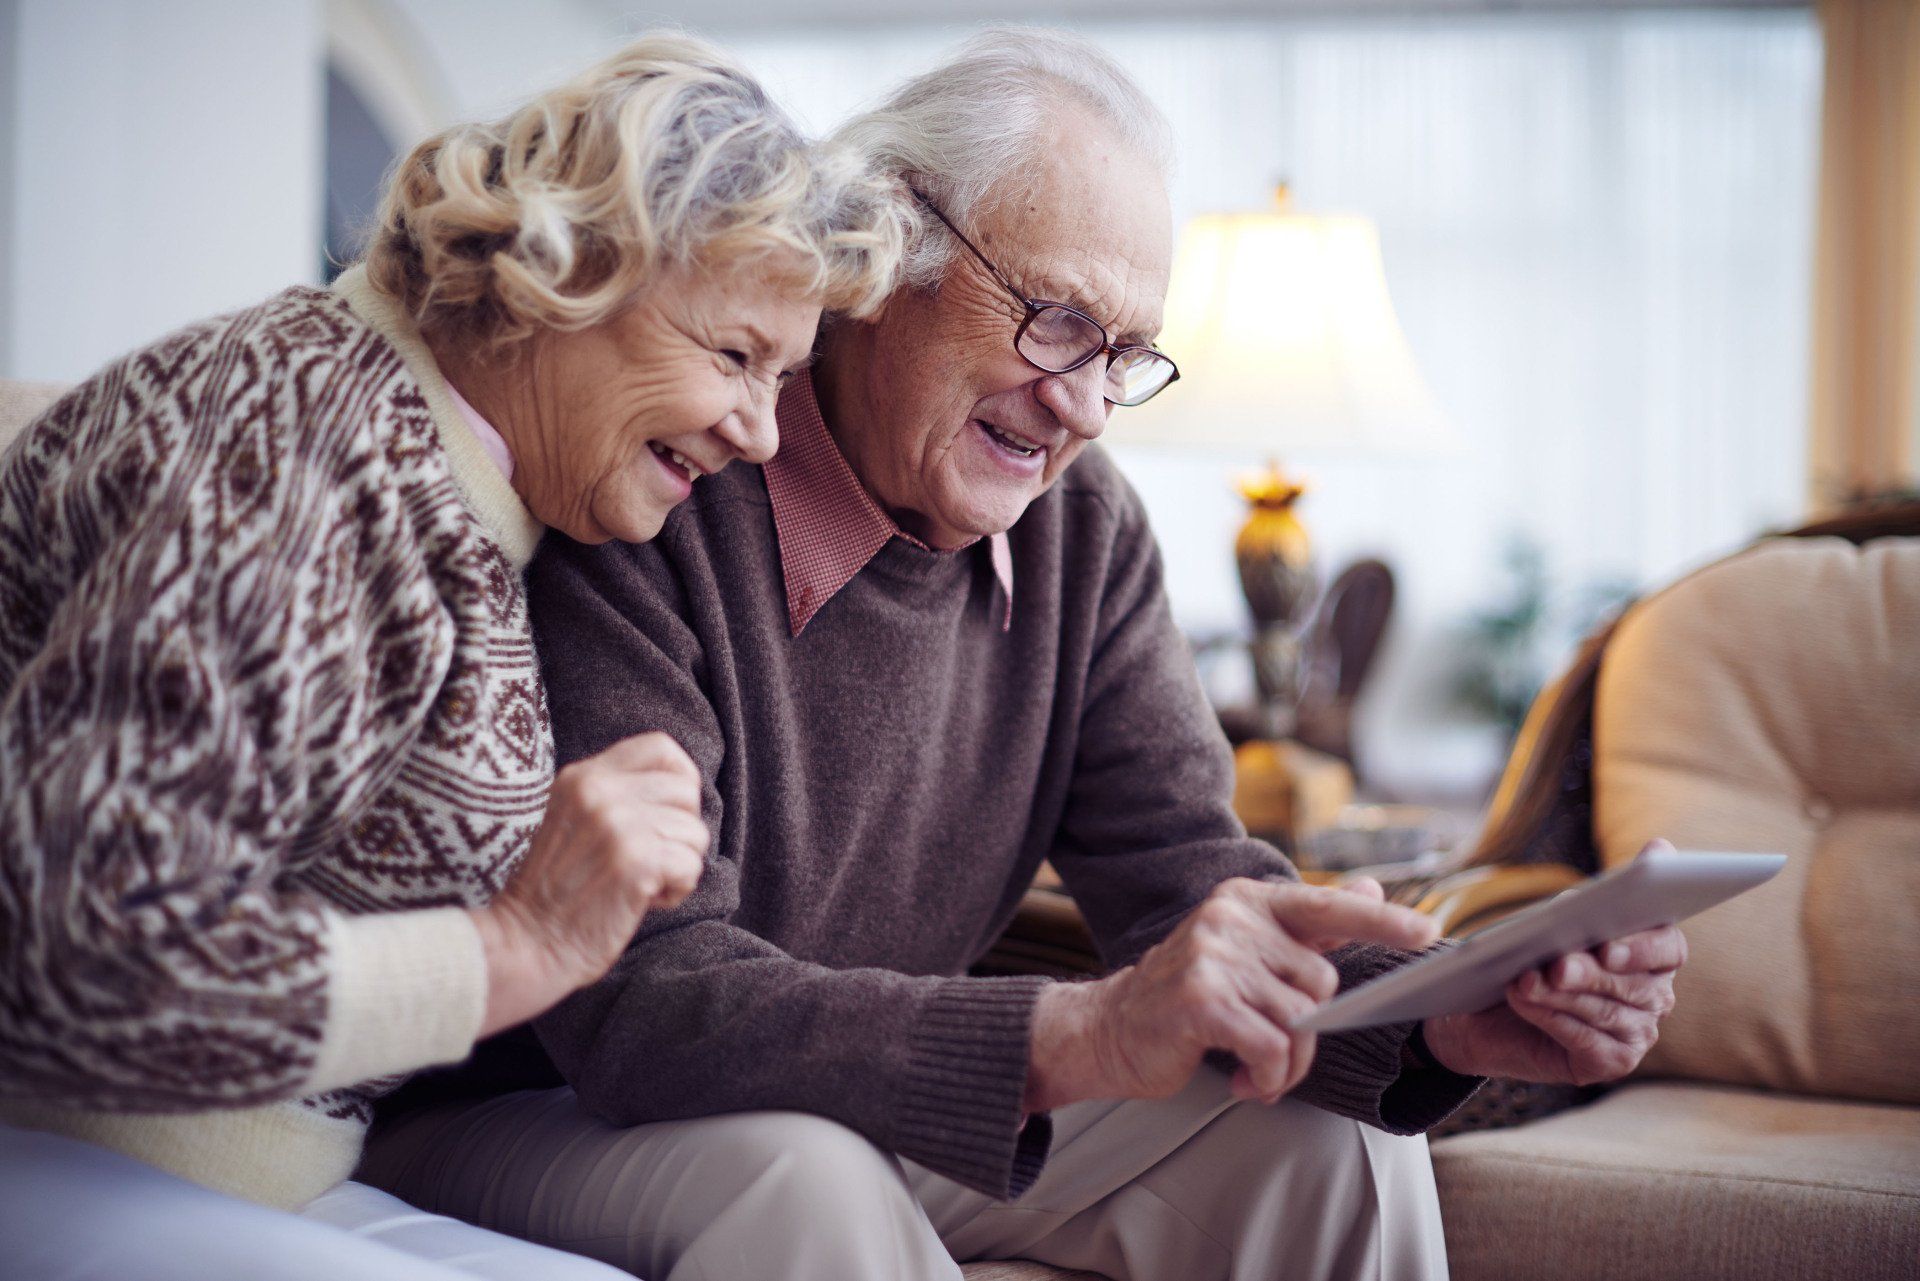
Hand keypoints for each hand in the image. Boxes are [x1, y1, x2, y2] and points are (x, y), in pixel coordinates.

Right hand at [470, 732, 707, 1035]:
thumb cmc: (560, 890)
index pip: (662, 748)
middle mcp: (599, 790)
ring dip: (677, 865)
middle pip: (687, 791)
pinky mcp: (634, 860)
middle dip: (680, 831)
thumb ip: (619, 795)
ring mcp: (616, 823)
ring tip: (640, 882)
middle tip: (647, 860)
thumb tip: (685, 789)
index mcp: (584, 776)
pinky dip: (677, 890)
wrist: (527, 942)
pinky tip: (644, 900)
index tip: (667, 817)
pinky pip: (691, 865)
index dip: (682, 781)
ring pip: (694, 832)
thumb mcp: (576, 819)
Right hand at [1025, 877, 1439, 1111]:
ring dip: (1287, 1064)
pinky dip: (1268, 1078)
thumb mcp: (1247, 951)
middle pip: (1320, 984)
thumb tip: (1369, 883)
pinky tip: (1244, 1082)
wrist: (1110, 1030)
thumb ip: (1309, 925)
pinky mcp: (1201, 1000)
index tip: (1428, 933)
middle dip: (1308, 1033)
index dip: (1382, 920)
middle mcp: (1230, 918)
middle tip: (1273, 1052)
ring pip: (1300, 1024)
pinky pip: (1273, 1049)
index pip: (1326, 906)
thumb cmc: (1188, 996)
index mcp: (1246, 899)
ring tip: (1255, 1070)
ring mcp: (1213, 956)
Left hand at [1421, 924, 1685, 1084]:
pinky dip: (1550, 1019)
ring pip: (1605, 1012)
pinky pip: (1586, 1040)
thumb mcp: (1547, 934)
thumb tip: (1569, 908)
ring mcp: (1640, 1033)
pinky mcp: (1614, 1062)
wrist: (1495, 1017)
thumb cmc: (1531, 962)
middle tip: (1558, 966)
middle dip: (1590, 974)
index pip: (1668, 947)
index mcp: (1653, 953)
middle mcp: (1656, 995)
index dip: (1642, 948)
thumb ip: (1567, 919)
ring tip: (1525, 982)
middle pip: (1633, 984)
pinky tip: (1523, 1001)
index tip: (1607, 948)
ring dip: (1560, 996)